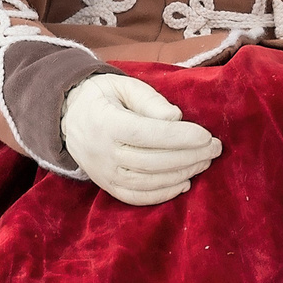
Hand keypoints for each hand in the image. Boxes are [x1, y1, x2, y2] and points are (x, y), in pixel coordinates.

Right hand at [59, 72, 221, 204]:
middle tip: (215, 148)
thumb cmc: (103, 96)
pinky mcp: (107, 185)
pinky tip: (185, 183)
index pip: (147, 134)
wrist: (68, 116)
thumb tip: (176, 118)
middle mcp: (102, 152)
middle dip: (189, 156)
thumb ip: (149, 100)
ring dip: (181, 174)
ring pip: (147, 181)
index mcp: (104, 122)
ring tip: (205, 162)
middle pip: (151, 161)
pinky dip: (163, 194)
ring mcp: (103, 173)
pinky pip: (136, 197)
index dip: (180, 137)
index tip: (206, 135)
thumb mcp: (123, 85)